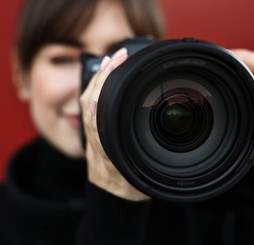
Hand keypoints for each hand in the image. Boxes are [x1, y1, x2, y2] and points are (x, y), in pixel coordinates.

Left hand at [80, 48, 149, 200]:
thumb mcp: (143, 173)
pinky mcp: (94, 133)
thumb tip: (163, 138)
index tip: (118, 62)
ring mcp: (93, 134)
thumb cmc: (128, 187)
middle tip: (119, 55)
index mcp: (106, 144)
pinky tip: (107, 80)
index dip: (106, 82)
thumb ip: (146, 157)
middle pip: (92, 98)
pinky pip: (91, 107)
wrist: (113, 199)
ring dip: (100, 79)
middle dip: (104, 74)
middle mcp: (96, 136)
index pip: (98, 107)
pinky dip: (98, 90)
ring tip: (113, 61)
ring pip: (90, 101)